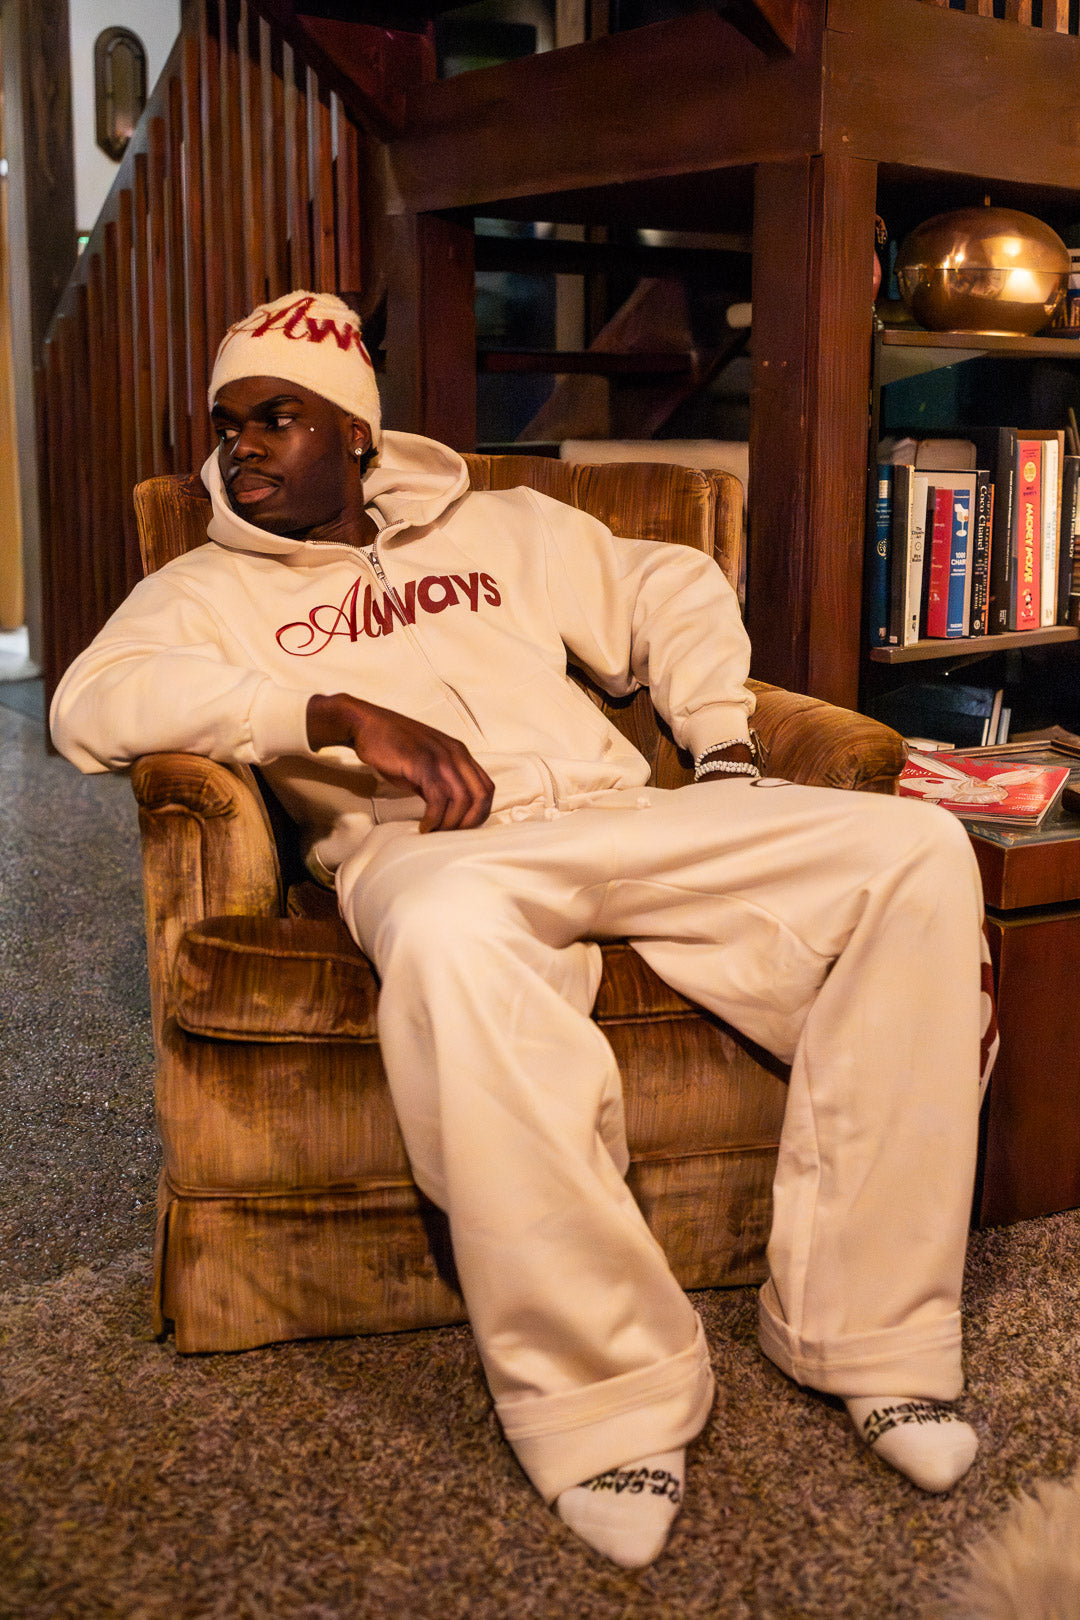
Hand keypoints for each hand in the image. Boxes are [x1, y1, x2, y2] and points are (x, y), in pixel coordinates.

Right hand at [307, 692, 494, 832]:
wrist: (366, 726)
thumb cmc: (393, 747)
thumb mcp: (425, 766)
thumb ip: (441, 784)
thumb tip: (450, 813)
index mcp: (460, 753)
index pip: (486, 788)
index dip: (479, 813)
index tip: (460, 827)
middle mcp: (456, 754)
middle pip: (482, 796)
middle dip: (469, 822)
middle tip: (449, 834)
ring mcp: (440, 757)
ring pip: (463, 799)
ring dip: (450, 823)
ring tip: (434, 831)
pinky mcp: (422, 763)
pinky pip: (439, 798)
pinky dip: (434, 818)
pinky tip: (424, 826)